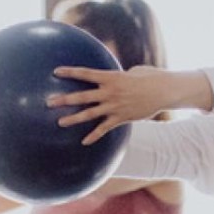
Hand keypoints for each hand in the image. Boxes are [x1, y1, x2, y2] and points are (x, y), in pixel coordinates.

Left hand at [48, 66, 187, 146]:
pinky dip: (94, 135)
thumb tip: (112, 80)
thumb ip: (117, 77)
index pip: (86, 74)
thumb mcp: (132, 72)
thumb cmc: (149, 77)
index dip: (70, 72)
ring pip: (89, 114)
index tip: (55, 72)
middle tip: (48, 102)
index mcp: (110, 77)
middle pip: (82, 96)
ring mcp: (114, 106)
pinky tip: (84, 141)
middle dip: (64, 100)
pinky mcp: (121, 118)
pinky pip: (104, 128)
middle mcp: (109, 93)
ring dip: (74, 119)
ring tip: (60, 122)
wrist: (164, 91)